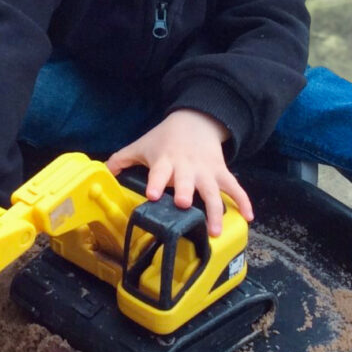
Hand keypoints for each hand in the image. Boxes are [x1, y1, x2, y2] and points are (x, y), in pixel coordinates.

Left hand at [105, 109, 252, 235]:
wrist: (195, 121)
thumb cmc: (164, 138)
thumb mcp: (142, 145)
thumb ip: (122, 160)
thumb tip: (102, 173)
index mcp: (165, 161)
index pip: (159, 172)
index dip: (157, 183)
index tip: (153, 195)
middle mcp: (186, 167)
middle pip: (188, 181)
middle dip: (186, 192)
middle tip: (184, 205)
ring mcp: (206, 171)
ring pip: (213, 191)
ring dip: (215, 210)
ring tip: (215, 230)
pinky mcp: (221, 172)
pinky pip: (235, 187)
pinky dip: (244, 201)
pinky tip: (249, 217)